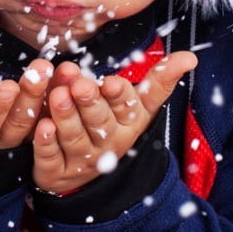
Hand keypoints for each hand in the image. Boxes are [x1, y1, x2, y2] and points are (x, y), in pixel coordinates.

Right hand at [0, 59, 53, 149]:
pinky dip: (62, 98)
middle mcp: (0, 139)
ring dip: (49, 95)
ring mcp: (21, 136)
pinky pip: (53, 115)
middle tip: (41, 69)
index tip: (9, 86)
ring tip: (59, 69)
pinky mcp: (38, 129)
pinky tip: (71, 77)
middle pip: (18, 121)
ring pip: (39, 119)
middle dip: (30, 95)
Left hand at [32, 52, 197, 194]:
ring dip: (66, 117)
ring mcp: (82, 160)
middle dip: (90, 103)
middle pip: (99, 123)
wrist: (85, 174)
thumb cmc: (111, 124)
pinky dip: (46, 144)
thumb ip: (159, 81)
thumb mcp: (138, 105)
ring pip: (74, 138)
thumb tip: (189, 57)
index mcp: (127, 124)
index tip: (110, 82)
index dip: (119, 96)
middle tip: (80, 85)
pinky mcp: (56, 172)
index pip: (127, 108)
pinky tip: (42, 126)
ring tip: (57, 96)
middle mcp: (107, 143)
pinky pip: (51, 159)